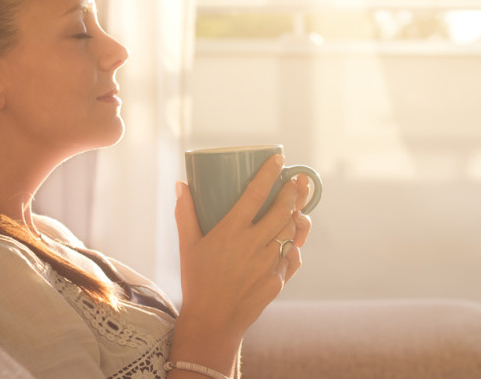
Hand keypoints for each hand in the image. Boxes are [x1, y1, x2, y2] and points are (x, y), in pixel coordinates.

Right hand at [173, 154, 311, 344]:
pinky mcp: (277, 280)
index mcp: (230, 232)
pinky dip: (294, 246)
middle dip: (294, 192)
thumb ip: (185, 213)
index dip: (269, 173)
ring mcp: (268, 264)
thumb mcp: (187, 245)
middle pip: (282, 210)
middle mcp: (253, 245)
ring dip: (297, 216)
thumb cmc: (196, 280)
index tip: (279, 159)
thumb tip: (181, 185)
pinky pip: (292, 257)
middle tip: (299, 180)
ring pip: (291, 232)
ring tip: (299, 206)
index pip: (255, 194)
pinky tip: (293, 239)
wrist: (212, 322)